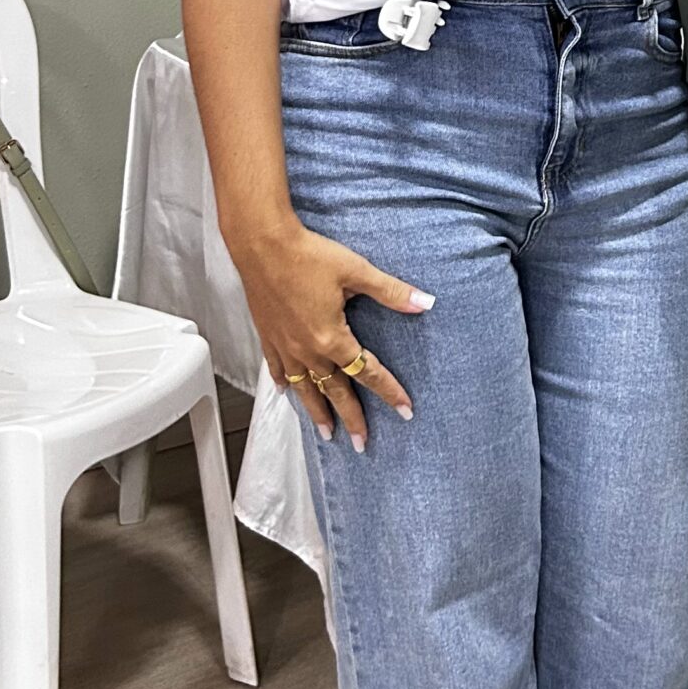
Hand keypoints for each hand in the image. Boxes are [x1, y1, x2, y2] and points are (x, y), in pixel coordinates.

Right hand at [231, 217, 432, 449]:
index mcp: (332, 338)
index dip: (389, 391)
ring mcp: (285, 346)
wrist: (262, 245)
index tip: (405, 410)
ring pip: (304, 388)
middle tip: (362, 443)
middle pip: (334, 391)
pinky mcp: (268, 337)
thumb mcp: (356, 271)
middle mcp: (307, 350)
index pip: (367, 372)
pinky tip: (287, 393)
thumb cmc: (309, 255)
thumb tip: (425, 303)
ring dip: (317, 412)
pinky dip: (285, 384)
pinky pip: (278, 369)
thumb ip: (391, 292)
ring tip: (327, 434)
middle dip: (351, 418)